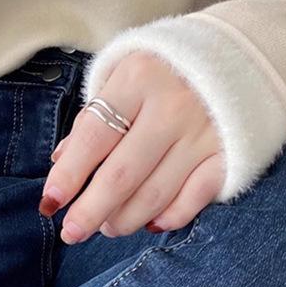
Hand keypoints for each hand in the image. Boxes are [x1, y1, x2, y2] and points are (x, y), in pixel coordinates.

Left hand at [38, 51, 224, 242]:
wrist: (235, 55)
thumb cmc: (165, 66)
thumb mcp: (124, 71)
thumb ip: (94, 113)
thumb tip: (62, 160)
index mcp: (138, 78)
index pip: (94, 135)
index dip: (69, 174)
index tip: (50, 201)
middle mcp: (171, 106)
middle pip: (122, 173)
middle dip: (91, 209)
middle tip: (71, 231)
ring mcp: (203, 133)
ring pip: (155, 193)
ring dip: (124, 218)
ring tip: (106, 227)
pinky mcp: (228, 154)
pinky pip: (195, 198)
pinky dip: (169, 216)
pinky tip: (148, 223)